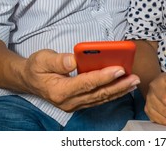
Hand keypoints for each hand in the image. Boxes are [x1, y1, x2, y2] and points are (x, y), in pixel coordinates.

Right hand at [21, 49, 139, 111]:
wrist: (30, 81)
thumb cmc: (36, 68)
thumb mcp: (42, 59)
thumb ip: (58, 61)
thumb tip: (74, 59)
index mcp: (60, 91)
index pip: (86, 83)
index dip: (104, 76)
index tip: (119, 69)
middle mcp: (69, 102)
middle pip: (98, 93)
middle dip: (118, 85)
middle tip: (134, 77)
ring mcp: (75, 105)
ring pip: (101, 98)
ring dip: (119, 90)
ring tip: (134, 81)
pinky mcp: (80, 103)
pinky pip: (100, 99)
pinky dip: (113, 93)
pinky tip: (124, 86)